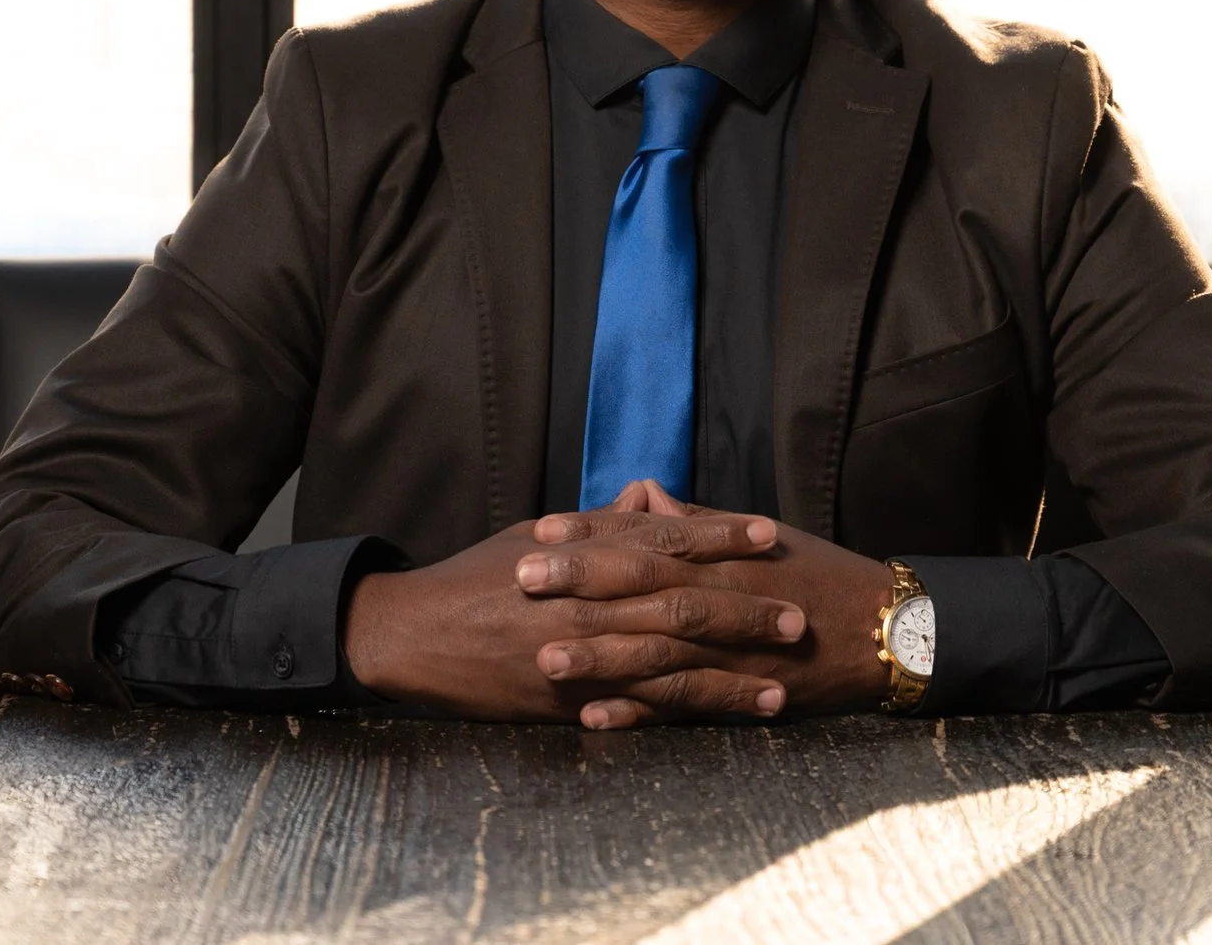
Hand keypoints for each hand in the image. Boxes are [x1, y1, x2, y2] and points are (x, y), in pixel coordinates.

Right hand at [341, 490, 798, 722]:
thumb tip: (648, 496)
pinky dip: (691, 710)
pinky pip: (642, 709)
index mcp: (581, 556)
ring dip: (734, 671)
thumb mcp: (534, 533)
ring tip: (785, 675)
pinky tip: (733, 715)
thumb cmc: (475, 578)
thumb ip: (598, 522)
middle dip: (744, 608)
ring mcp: (582, 656)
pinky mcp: (572, 702)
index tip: (769, 534)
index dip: (720, 536)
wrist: (414, 636)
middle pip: (682, 603)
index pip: (665, 540)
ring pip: (672, 664)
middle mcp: (588, 604)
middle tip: (798, 612)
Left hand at [520, 485, 895, 727]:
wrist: (883, 630)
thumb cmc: (816, 574)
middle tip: (521, 578)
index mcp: (721, 554)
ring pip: (656, 651)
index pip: (646, 536)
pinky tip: (593, 717)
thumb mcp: (756, 536)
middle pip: (642, 587)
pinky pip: (682, 707)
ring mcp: (729, 651)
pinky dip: (638, 713)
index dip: (593, 533)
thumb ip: (694, 521)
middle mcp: (722, 597)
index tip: (543, 529)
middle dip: (579, 584)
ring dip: (598, 656)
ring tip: (543, 657)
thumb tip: (641, 493)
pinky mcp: (740, 695)